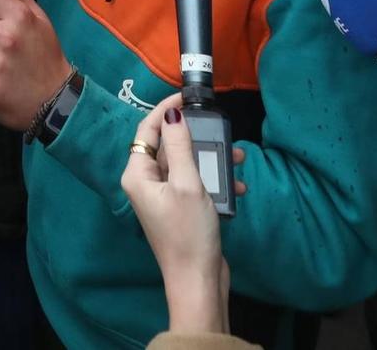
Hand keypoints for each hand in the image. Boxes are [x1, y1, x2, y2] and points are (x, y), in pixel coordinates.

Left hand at [124, 97, 227, 334]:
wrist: (198, 281)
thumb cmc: (189, 233)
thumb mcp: (188, 183)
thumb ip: (180, 146)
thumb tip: (174, 114)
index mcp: (138, 174)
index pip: (148, 130)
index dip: (166, 110)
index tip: (187, 96)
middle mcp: (146, 183)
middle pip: (168, 146)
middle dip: (196, 137)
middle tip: (220, 128)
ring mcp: (162, 198)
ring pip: (186, 164)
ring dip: (211, 159)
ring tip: (238, 158)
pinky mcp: (179, 210)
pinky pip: (195, 183)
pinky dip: (214, 181)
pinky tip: (237, 186)